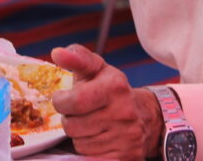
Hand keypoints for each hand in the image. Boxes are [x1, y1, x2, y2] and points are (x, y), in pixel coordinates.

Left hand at [51, 44, 163, 159]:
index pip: (75, 101)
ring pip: (80, 145)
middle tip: (80, 113)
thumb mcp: (96, 69)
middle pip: (72, 126)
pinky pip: (90, 158)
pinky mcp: (126, 157)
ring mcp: (127, 137)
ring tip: (92, 125)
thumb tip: (57, 53)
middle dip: (70, 119)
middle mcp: (124, 112)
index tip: (63, 99)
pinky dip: (90, 150)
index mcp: (115, 87)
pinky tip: (98, 138)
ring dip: (80, 135)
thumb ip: (76, 58)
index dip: (61, 102)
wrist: (145, 116)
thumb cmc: (111, 89)